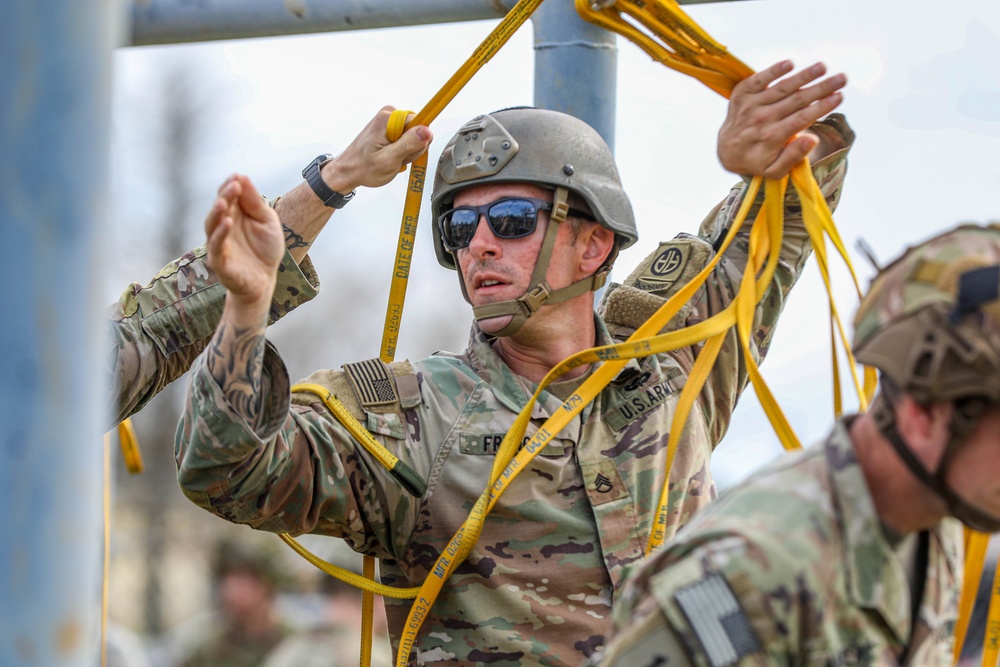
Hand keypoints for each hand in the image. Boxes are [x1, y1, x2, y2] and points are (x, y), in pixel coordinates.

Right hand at [205, 174, 284, 308]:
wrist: (265, 279)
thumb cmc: (265, 248)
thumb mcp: (267, 221)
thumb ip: (255, 202)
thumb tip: (242, 176)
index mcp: (235, 214)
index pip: (228, 195)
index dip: (231, 186)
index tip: (237, 177)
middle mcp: (223, 226)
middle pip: (219, 208)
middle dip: (225, 195)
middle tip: (233, 185)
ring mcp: (219, 243)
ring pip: (212, 225)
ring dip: (217, 213)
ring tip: (224, 202)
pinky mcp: (219, 261)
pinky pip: (216, 246)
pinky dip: (220, 234)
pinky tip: (227, 223)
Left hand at [320, 105, 432, 193]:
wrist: (349, 171)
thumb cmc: (363, 168)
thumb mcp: (389, 159)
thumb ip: (409, 144)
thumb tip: (426, 131)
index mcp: (388, 118)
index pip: (420, 123)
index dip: (417, 142)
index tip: (406, 152)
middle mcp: (389, 115)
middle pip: (418, 130)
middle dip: (411, 149)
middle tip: (397, 159)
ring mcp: (389, 122)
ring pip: (414, 137)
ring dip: (406, 152)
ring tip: (392, 159)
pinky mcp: (390, 129)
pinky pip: (407, 140)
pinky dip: (402, 152)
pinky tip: (391, 158)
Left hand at [718, 61, 846, 178]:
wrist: (726, 151)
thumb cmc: (758, 160)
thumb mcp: (775, 170)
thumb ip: (793, 157)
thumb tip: (812, 140)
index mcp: (770, 139)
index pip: (801, 119)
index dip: (821, 107)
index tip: (839, 96)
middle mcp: (760, 120)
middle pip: (795, 101)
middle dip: (820, 88)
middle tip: (842, 78)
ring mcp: (750, 105)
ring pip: (781, 88)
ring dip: (802, 76)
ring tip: (822, 67)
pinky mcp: (741, 94)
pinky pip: (759, 80)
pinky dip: (772, 71)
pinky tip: (790, 63)